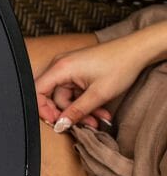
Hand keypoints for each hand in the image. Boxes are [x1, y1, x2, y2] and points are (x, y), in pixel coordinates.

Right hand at [34, 34, 150, 131]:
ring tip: (98, 118)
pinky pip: (74, 92)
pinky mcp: (77, 71)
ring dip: (81, 110)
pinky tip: (99, 109)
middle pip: (53, 97)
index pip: (37, 91)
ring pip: (66, 97)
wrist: (138, 50)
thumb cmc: (120, 65)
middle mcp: (60, 66)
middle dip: (69, 113)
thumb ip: (76, 111)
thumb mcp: (98, 94)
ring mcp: (68, 68)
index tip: (55, 122)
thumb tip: (61, 124)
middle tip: (84, 124)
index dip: (42, 109)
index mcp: (61, 68)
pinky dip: (85, 102)